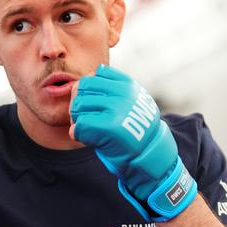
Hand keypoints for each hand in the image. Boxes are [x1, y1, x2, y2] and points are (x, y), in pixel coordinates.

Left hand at [70, 65, 196, 220]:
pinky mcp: (109, 127)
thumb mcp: (134, 101)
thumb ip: (117, 87)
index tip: (93, 105)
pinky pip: (79, 126)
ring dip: (77, 120)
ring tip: (88, 129)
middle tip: (84, 119)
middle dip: (78, 104)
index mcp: (128, 85)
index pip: (93, 76)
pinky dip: (78, 134)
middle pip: (81, 88)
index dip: (87, 91)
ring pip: (78, 106)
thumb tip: (97, 69)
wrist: (149, 157)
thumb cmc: (136, 130)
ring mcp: (117, 109)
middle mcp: (123, 93)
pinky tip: (87, 139)